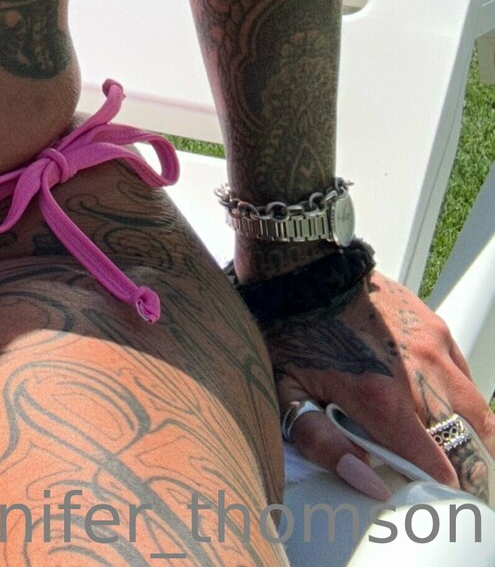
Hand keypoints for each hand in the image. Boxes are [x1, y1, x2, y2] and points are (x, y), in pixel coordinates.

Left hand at [265, 268, 494, 502]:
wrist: (301, 269)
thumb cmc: (290, 330)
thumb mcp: (287, 390)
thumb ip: (322, 442)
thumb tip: (366, 481)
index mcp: (381, 399)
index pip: (436, 462)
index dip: (443, 485)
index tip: (439, 495)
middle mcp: (418, 373)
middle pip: (468, 440)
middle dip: (471, 470)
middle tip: (462, 484)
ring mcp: (432, 346)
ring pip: (476, 409)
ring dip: (477, 438)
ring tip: (469, 458)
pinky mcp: (435, 326)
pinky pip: (466, 375)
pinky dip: (466, 399)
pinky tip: (453, 411)